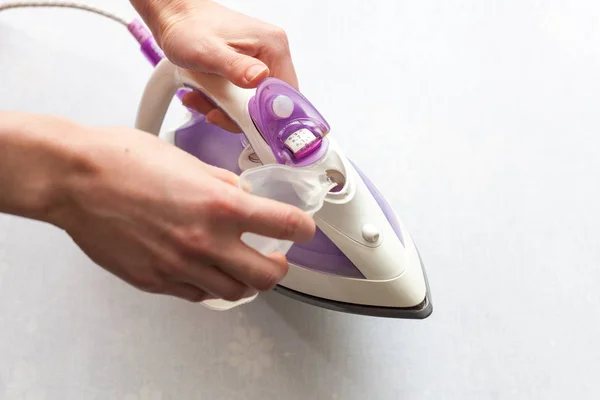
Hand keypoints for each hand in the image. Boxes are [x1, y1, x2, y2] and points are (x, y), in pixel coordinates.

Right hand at [51, 124, 314, 302]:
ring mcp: (180, 266)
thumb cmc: (122, 161)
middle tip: (277, 257)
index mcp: (219, 205)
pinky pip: (196, 294)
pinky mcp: (155, 281)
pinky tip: (206, 271)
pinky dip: (210, 285)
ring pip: (233, 292)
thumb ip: (221, 185)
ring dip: (247, 281)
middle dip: (280, 267)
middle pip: (267, 276)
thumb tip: (242, 197)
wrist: (74, 179)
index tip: (304, 229)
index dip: (303, 228)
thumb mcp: (186, 159)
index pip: (284, 225)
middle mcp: (204, 241)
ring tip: (243, 267)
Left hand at [131, 0, 296, 131]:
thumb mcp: (208, 52)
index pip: (287, 94)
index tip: (246, 122)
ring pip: (255, 102)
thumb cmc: (188, 27)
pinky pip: (243, 96)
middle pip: (270, 102)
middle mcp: (272, 54)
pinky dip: (224, 102)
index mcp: (273, 46)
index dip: (270, 115)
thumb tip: (259, 78)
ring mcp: (260, 61)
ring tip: (203, 101)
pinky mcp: (247, 68)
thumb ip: (235, 67)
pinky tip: (204, 96)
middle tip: (215, 113)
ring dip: (228, 110)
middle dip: (241, 114)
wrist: (174, 16)